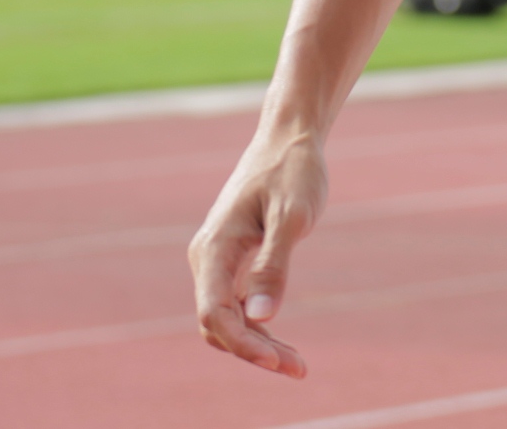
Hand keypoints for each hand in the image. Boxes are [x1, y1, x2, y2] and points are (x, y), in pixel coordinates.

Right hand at [189, 128, 327, 377]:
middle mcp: (208, 259)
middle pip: (217, 325)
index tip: (278, 360)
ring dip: (256, 346)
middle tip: (299, 368)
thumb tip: (262, 316)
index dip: (242, 343)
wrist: (290, 138)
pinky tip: (286, 345)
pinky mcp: (235, 263)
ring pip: (226, 321)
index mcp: (215, 247)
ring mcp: (219, 263)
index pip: (214, 313)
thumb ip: (274, 265)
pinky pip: (237, 309)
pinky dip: (258, 330)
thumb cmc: (293, 171)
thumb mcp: (292, 216)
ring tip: (298, 364)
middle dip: (252, 352)